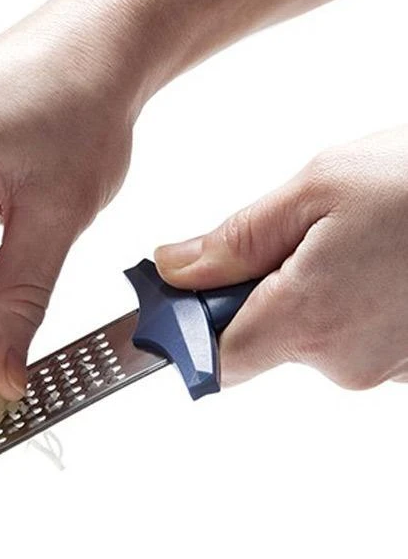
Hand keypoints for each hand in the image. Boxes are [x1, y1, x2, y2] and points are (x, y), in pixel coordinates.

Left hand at [155, 125, 407, 388]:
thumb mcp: (315, 190)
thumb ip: (235, 240)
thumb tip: (173, 269)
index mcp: (308, 319)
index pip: (215, 360)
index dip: (191, 333)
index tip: (186, 299)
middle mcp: (345, 362)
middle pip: (262, 345)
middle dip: (257, 297)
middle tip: (290, 241)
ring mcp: (386, 368)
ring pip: (312, 339)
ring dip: (310, 295)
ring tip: (351, 242)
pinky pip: (355, 338)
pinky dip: (351, 303)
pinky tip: (378, 262)